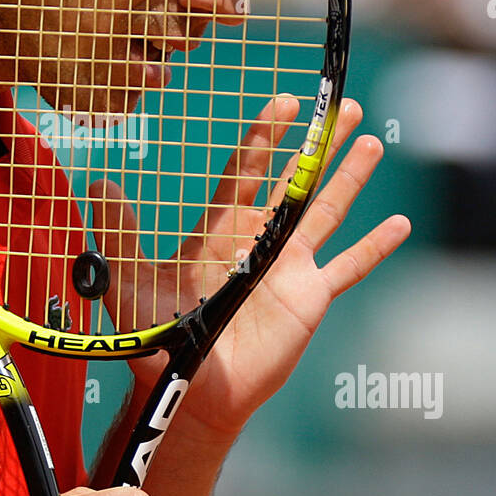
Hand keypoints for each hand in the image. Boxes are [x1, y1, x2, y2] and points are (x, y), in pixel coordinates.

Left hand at [93, 96, 410, 439]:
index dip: (266, 135)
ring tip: (370, 140)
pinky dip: (374, 247)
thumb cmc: (157, 341)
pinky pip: (348, 267)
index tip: (285, 103)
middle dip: (319, 143)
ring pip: (325, 211)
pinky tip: (398, 224)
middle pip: (295, 180)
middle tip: (341, 107)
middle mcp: (259, 241)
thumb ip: (118, 234)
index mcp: (220, 230)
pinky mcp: (309, 298)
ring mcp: (287, 268)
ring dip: (348, 178)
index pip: (248, 170)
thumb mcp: (129, 282)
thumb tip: (97, 183)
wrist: (191, 393)